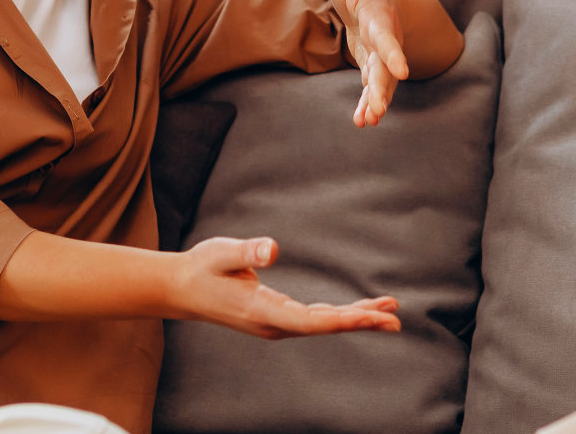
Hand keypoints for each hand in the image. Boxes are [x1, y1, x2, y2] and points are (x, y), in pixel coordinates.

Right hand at [171, 236, 400, 338]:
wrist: (180, 289)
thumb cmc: (201, 268)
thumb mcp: (220, 253)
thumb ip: (246, 252)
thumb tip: (271, 249)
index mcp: (261, 311)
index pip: (309, 320)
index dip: (341, 319)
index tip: (370, 317)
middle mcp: (273, 324)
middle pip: (324, 327)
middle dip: (360, 322)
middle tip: (395, 320)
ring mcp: (276, 324)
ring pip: (323, 325)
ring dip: (355, 319)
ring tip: (388, 313)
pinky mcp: (277, 318)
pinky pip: (316, 319)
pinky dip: (340, 314)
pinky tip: (359, 310)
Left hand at [329, 0, 410, 126]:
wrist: (371, 8)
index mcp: (380, 18)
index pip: (386, 38)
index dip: (394, 54)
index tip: (402, 72)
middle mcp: (385, 42)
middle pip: (386, 69)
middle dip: (383, 89)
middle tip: (378, 110)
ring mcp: (381, 59)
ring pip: (381, 83)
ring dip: (376, 101)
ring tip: (369, 121)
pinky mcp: (374, 71)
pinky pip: (373, 90)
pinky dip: (368, 104)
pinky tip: (362, 121)